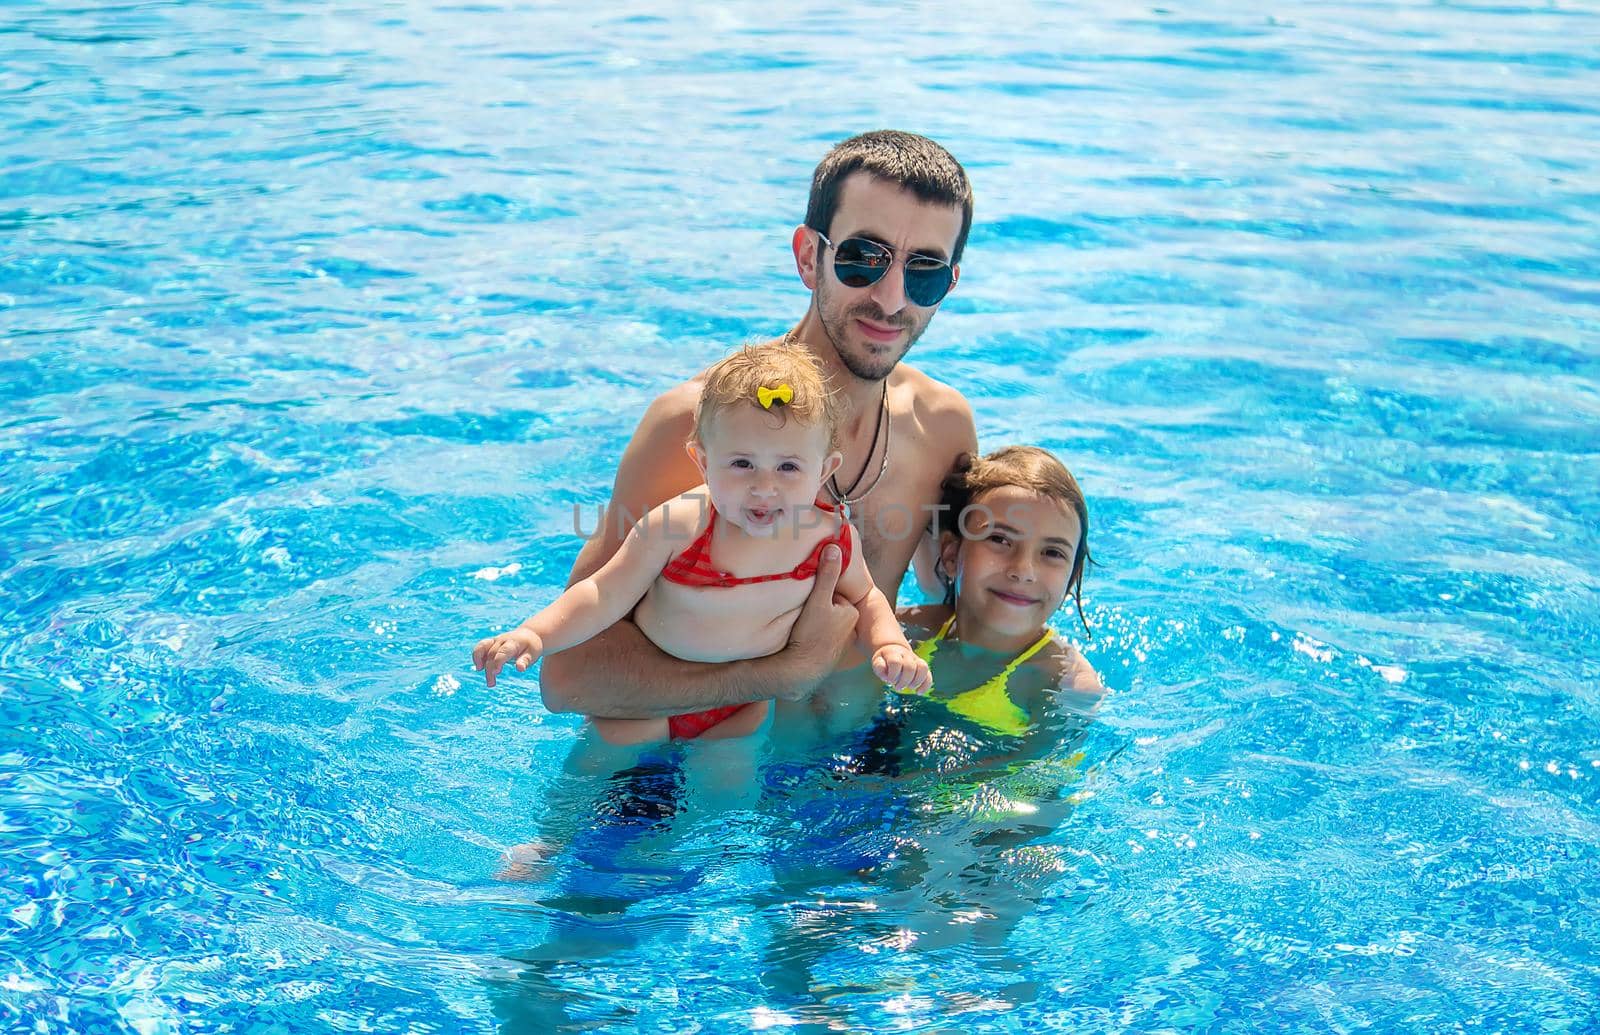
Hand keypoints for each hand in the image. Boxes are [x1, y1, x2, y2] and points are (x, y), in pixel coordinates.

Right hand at [472, 627, 543, 687]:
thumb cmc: (532, 647)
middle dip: (490, 669)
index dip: (498, 661)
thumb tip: (520, 669)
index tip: (496, 672)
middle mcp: (502, 640)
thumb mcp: (533, 654)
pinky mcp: (491, 642)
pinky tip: (479, 667)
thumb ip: (525, 661)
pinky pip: (480, 647)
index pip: (503, 651)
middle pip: (492, 654)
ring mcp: (495, 640)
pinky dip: (476, 656)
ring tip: (479, 671)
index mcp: (513, 643)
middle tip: (491, 684)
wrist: (530, 634)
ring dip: (478, 660)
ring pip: (482, 648)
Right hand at [778, 545, 857, 699]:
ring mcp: (840, 644)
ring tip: (801, 627)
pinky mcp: (829, 656)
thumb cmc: (811, 634)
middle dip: (818, 609)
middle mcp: (850, 629)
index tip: (807, 600)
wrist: (801, 670)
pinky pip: (822, 638)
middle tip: (802, 613)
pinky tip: (803, 640)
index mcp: (851, 613)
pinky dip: (814, 637)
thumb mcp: (818, 599)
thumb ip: (827, 574)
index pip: (834, 594)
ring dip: (815, 623)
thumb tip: (835, 547)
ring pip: (826, 624)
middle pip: (830, 609)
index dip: (819, 594)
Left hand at [873, 643, 931, 693]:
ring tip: (910, 687)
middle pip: (910, 667)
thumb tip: (886, 677)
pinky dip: (926, 685)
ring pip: (923, 667)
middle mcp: (907, 655)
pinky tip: (919, 692)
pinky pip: (929, 674)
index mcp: (894, 653)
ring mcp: (916, 660)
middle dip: (904, 681)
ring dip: (916, 681)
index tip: (890, 681)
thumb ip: (879, 667)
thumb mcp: (877, 662)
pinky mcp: (922, 667)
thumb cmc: (884, 660)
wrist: (894, 651)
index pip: (895, 662)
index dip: (893, 674)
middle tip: (897, 687)